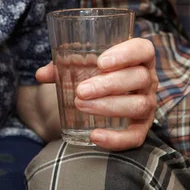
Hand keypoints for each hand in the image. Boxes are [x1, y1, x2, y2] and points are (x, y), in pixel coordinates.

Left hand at [35, 37, 156, 150]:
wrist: (105, 97)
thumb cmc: (96, 74)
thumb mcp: (82, 65)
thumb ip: (63, 65)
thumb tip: (42, 74)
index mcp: (138, 57)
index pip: (144, 49)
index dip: (126, 54)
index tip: (101, 62)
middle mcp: (148, 79)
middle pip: (139, 78)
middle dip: (109, 85)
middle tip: (81, 90)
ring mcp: (147, 103)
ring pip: (138, 105)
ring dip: (109, 106)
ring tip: (81, 105)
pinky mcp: (142, 127)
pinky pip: (136, 136)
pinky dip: (116, 139)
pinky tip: (95, 136)